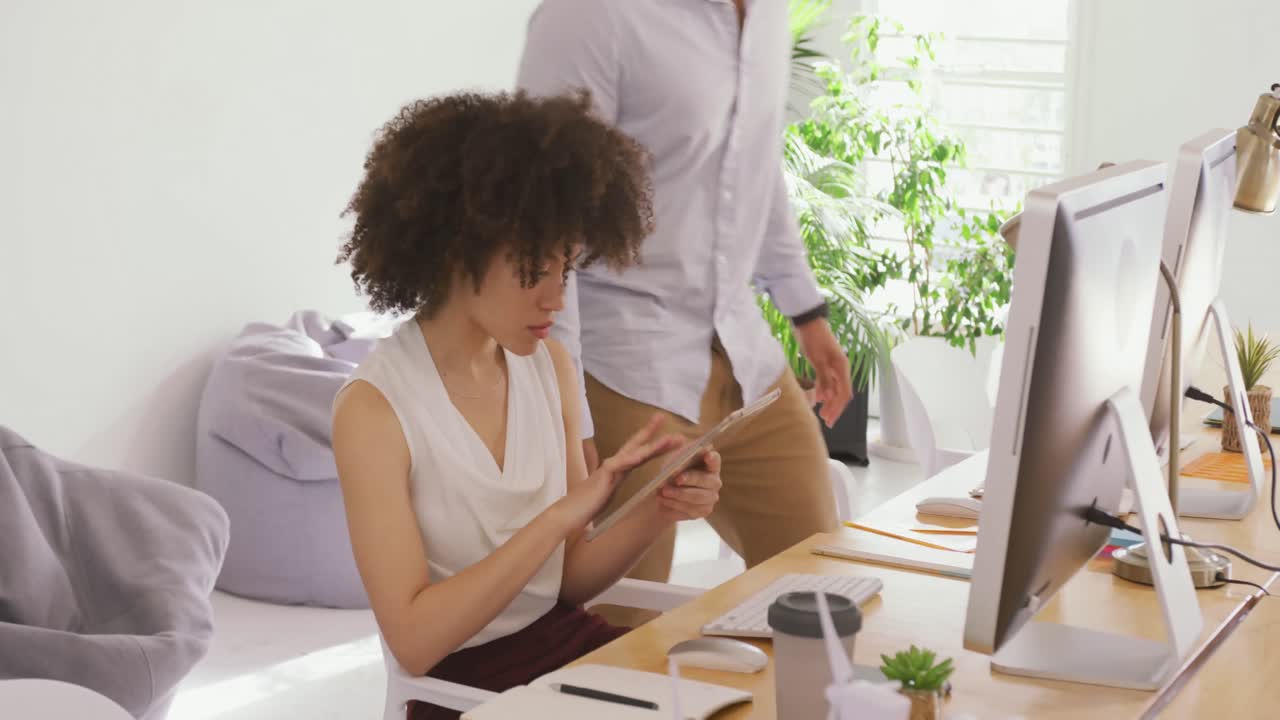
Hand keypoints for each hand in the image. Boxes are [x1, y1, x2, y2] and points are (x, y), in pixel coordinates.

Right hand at [554, 414, 682, 531]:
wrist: (567, 513)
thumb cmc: (584, 507)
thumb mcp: (605, 496)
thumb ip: (611, 488)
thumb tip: (614, 488)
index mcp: (617, 470)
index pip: (638, 454)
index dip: (653, 444)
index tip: (669, 437)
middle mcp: (614, 465)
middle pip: (636, 445)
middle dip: (652, 432)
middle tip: (664, 417)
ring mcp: (608, 469)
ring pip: (634, 453)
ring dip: (653, 445)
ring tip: (670, 439)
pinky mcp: (602, 477)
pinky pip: (618, 465)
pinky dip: (630, 459)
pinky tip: (642, 455)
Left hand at [654, 449, 721, 522]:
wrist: (663, 495)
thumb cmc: (669, 473)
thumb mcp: (670, 463)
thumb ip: (675, 460)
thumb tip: (676, 463)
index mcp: (709, 464)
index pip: (714, 460)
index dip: (712, 458)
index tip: (707, 455)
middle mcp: (714, 481)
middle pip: (706, 479)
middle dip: (690, 479)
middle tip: (677, 479)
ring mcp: (711, 497)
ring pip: (697, 496)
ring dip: (679, 493)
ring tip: (664, 491)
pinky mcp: (703, 511)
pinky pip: (690, 508)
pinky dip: (674, 503)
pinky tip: (663, 499)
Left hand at [795, 318, 851, 427]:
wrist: (807, 321)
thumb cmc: (812, 337)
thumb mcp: (817, 359)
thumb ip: (824, 378)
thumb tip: (829, 397)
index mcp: (842, 366)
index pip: (844, 393)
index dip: (837, 408)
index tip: (829, 420)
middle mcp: (841, 367)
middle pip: (841, 393)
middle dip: (834, 408)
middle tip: (825, 421)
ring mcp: (833, 365)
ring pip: (835, 388)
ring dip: (829, 401)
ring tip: (822, 413)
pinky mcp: (825, 363)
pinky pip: (828, 381)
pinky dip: (824, 391)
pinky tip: (819, 398)